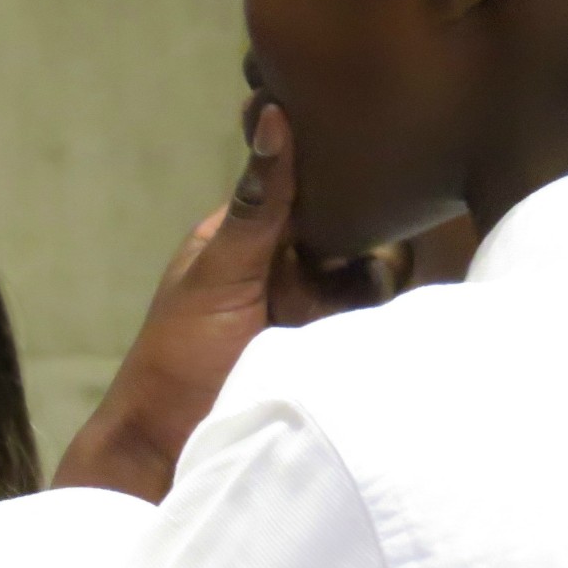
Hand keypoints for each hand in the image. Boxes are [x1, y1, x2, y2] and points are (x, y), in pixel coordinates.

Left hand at [55, 105, 402, 501]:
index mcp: (253, 236)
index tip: (378, 138)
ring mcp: (318, 312)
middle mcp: (291, 268)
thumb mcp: (217, 274)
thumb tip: (271, 112)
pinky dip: (389, 318)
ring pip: (377, 273)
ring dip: (380, 274)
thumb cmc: (174, 360)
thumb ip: (259, 204)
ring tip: (373, 282)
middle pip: (357, 225)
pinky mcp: (338, 354)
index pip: (312, 182)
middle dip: (371, 224)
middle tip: (368, 238)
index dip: (341, 167)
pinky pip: (381, 324)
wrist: (167, 454)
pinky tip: (401, 310)